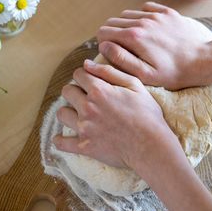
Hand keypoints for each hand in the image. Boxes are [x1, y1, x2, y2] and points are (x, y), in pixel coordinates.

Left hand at [53, 60, 181, 169]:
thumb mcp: (135, 86)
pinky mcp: (84, 146)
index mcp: (99, 91)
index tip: (91, 82)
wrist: (150, 145)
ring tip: (79, 115)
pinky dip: (61, 140)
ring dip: (69, 112)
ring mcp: (84, 128)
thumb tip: (87, 63)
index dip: (85, 76)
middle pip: (67, 91)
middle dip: (75, 91)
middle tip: (86, 98)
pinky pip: (61, 143)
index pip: (78, 74)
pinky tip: (64, 138)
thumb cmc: (147, 114)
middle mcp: (88, 107)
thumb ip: (109, 72)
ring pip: (61, 113)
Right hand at [96, 2, 211, 89]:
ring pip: (128, 14)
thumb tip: (104, 46)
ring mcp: (156, 14)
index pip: (104, 31)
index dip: (103, 43)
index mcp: (134, 37)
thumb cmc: (173, 73)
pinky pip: (145, 8)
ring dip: (126, 26)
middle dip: (112, 34)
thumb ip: (121, 59)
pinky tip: (148, 30)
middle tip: (121, 48)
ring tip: (135, 41)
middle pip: (113, 21)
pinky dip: (142, 17)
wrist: (203, 61)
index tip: (111, 53)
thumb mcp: (145, 75)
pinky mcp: (167, 12)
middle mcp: (143, 21)